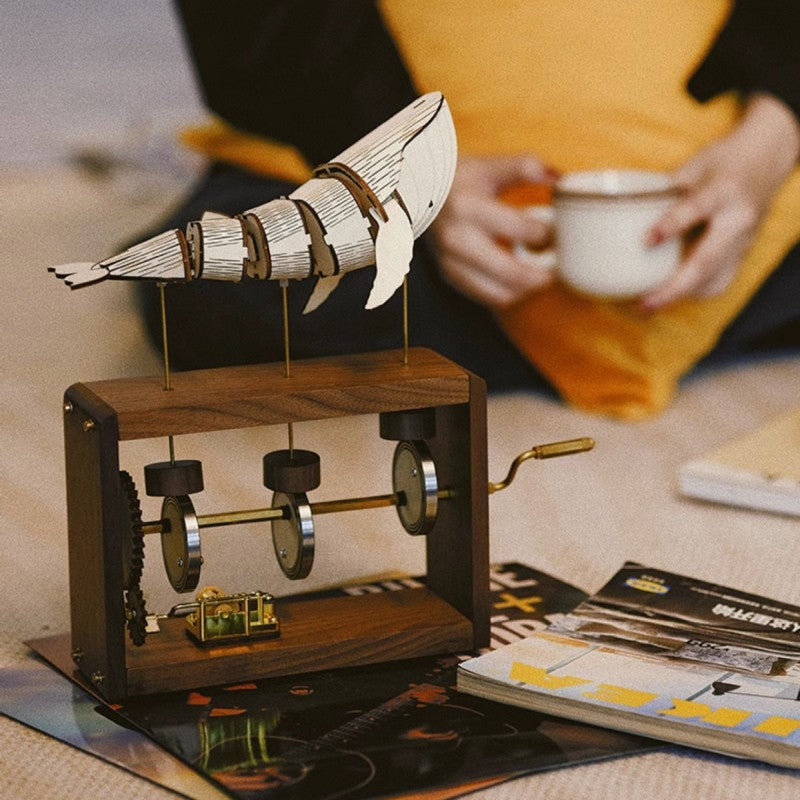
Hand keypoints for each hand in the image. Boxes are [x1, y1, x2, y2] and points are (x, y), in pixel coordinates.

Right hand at [432, 153, 557, 307]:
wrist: (419, 194)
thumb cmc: (458, 180)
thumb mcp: (489, 165)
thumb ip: (525, 167)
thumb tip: (561, 179)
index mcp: (468, 208)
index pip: (523, 231)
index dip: (549, 233)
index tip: (559, 231)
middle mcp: (457, 239)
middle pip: (513, 273)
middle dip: (543, 273)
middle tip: (557, 264)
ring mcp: (451, 262)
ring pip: (500, 293)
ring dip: (526, 288)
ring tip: (540, 274)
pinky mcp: (450, 276)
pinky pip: (487, 296)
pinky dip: (508, 292)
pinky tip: (518, 279)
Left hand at [642, 93, 799, 310]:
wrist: (768, 157)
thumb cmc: (727, 158)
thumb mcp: (695, 165)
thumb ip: (666, 191)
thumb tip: (629, 215)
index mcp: (724, 191)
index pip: (697, 209)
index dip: (670, 226)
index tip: (646, 240)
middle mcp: (737, 220)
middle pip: (706, 262)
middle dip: (673, 288)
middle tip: (645, 303)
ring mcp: (743, 240)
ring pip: (714, 279)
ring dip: (682, 294)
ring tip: (652, 303)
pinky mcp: (743, 252)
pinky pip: (720, 279)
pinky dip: (696, 290)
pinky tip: (673, 291)